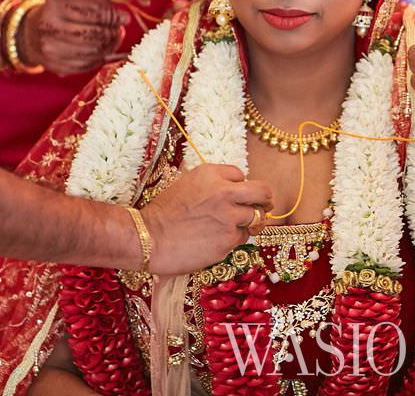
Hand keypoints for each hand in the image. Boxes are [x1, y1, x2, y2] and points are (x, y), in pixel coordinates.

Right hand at [19, 0, 128, 74]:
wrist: (29, 33)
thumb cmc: (60, 12)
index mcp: (57, 5)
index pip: (95, 13)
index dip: (114, 16)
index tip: (125, 18)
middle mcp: (51, 26)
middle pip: (95, 34)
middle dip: (113, 33)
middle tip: (119, 31)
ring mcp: (51, 48)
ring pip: (93, 51)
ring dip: (109, 47)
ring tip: (112, 40)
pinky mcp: (55, 65)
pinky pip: (87, 65)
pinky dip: (99, 58)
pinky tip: (101, 51)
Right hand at [141, 164, 273, 273]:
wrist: (147, 238)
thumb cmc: (163, 214)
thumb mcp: (187, 184)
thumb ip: (212, 184)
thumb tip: (233, 189)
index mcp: (211, 174)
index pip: (241, 175)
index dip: (239, 186)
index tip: (235, 195)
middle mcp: (224, 192)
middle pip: (263, 192)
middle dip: (266, 199)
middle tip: (265, 206)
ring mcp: (229, 217)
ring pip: (255, 217)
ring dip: (248, 223)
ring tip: (232, 228)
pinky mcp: (229, 239)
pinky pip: (242, 238)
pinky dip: (234, 239)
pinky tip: (216, 241)